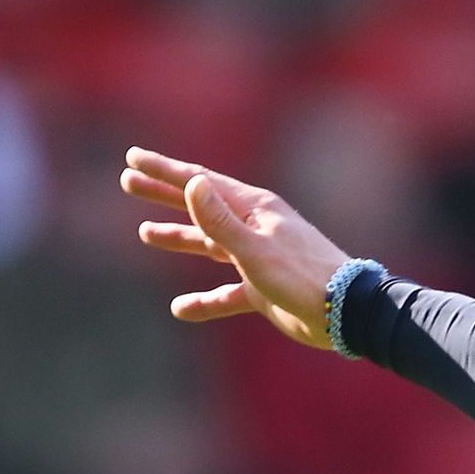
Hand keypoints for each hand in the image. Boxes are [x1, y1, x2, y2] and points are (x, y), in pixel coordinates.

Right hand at [123, 148, 351, 348]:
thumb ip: (220, 221)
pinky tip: (181, 309)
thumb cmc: (303, 276)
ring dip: (179, 237)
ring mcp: (258, 258)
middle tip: (128, 182)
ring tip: (146, 233)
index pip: (200, 182)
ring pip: (209, 246)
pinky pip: (226, 294)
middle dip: (164, 195)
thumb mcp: (255, 248)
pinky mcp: (263, 290)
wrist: (346, 314)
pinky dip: (204, 301)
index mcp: (254, 209)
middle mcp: (254, 227)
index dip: (164, 171)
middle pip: (200, 206)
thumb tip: (192, 184)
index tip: (133, 159)